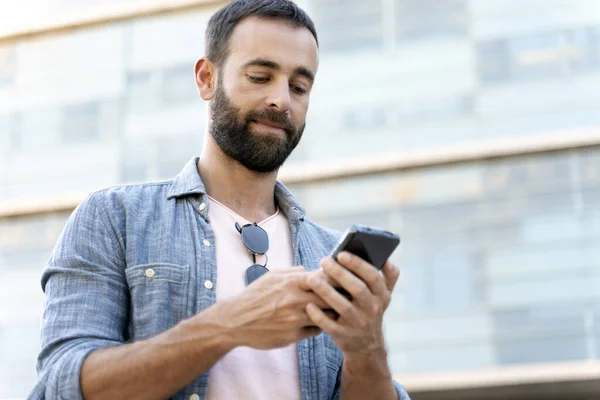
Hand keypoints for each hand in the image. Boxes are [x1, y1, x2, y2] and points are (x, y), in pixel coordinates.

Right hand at [213, 267, 332, 349]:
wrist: (236, 320)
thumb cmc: (255, 296)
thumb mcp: (272, 276)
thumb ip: (293, 272)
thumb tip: (312, 269)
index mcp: (291, 282)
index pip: (324, 277)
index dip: (335, 279)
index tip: (341, 281)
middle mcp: (294, 300)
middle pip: (329, 297)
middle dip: (338, 297)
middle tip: (344, 297)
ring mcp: (294, 319)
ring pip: (326, 316)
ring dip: (331, 313)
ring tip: (333, 311)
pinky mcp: (292, 336)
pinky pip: (315, 330)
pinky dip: (318, 325)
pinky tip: (316, 322)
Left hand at [305, 252, 399, 355]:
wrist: (366, 344)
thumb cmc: (370, 309)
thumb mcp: (383, 295)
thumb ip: (388, 276)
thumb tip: (386, 258)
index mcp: (381, 295)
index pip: (373, 277)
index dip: (358, 264)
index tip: (341, 254)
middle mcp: (373, 309)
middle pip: (358, 289)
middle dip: (340, 274)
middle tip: (324, 261)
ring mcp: (359, 323)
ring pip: (343, 307)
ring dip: (327, 292)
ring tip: (312, 279)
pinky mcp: (344, 335)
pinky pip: (330, 325)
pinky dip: (319, 316)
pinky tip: (309, 305)